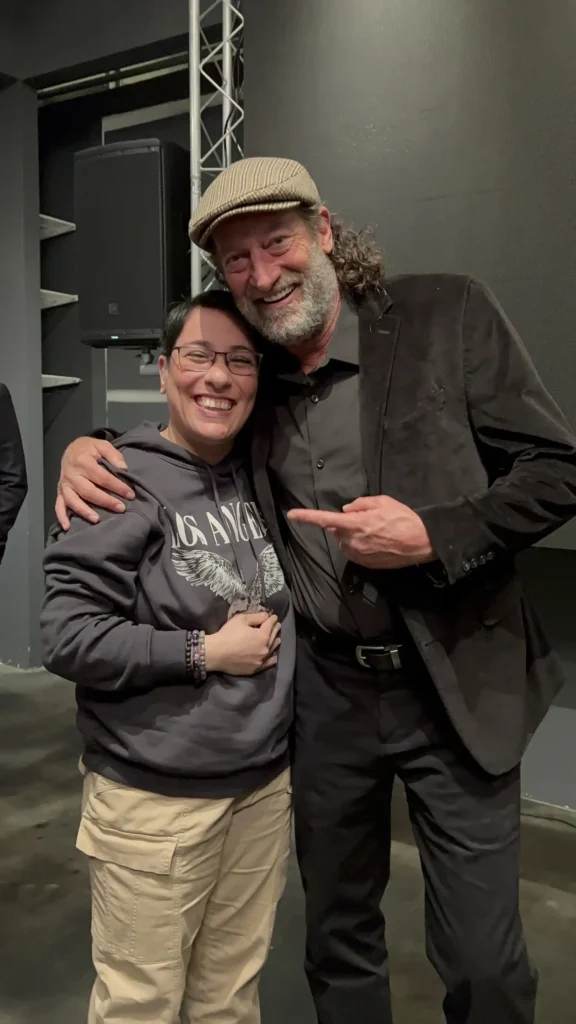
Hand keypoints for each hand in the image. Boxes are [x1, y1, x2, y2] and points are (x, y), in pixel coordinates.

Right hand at [55, 437, 135, 529]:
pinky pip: (59, 505)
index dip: (117, 487)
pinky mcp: (60, 491)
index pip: (103, 477)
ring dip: (84, 511)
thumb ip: (113, 454)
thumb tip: (123, 468)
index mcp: (82, 461)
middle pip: (89, 491)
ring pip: (73, 500)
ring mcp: (64, 484)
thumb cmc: (89, 448)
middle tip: (121, 508)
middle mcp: (71, 474)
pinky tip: (67, 527)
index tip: (130, 494)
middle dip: (106, 501)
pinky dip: (61, 516)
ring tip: (97, 519)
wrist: (72, 449)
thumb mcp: (102, 445)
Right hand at [204, 612, 280, 675]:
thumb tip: (266, 616)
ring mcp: (261, 660)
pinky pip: (267, 663)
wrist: (216, 653)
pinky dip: (271, 659)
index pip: (270, 625)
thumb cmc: (228, 634)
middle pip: (272, 637)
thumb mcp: (241, 620)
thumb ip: (256, 617)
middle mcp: (265, 649)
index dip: (272, 619)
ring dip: (275, 643)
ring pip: (272, 650)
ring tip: (277, 639)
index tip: (273, 616)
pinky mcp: (255, 668)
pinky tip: (273, 657)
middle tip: (277, 625)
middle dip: (275, 630)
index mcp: (262, 636)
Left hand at [287, 495, 434, 568]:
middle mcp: (352, 541)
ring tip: (375, 531)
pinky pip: (354, 553)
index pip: (325, 519)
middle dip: (344, 524)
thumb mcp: (382, 501)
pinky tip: (377, 543)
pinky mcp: (365, 565)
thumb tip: (346, 509)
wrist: (422, 542)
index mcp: (355, 524)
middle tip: (365, 518)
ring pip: (345, 542)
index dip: (307, 516)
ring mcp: (358, 555)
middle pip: (336, 530)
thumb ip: (360, 504)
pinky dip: (359, 546)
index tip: (292, 515)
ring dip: (352, 536)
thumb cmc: (403, 518)